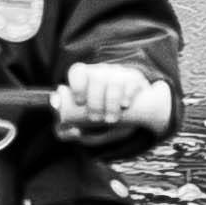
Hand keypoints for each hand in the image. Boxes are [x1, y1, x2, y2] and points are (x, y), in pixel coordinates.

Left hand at [55, 64, 171, 139]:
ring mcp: (118, 73)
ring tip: (111, 119)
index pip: (77, 71)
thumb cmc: (103, 119)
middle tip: (96, 119)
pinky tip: (125, 105)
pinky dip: (127, 93)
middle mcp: (101, 71)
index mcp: (85, 77)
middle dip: (95, 100)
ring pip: (113, 80)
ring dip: (111, 101)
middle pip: (96, 78)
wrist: (134, 116)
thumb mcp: (86, 128)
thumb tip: (72, 130)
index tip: (80, 103)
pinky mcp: (135, 77)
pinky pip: (130, 81)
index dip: (77, 85)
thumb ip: (70, 133)